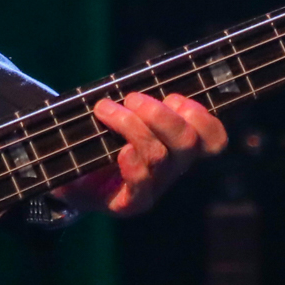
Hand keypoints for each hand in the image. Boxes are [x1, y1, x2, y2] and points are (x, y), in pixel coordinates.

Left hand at [62, 91, 227, 216]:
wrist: (71, 179)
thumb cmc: (101, 139)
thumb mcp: (125, 115)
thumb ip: (142, 101)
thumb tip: (148, 80)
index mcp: (179, 146)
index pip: (214, 140)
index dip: (203, 118)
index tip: (175, 99)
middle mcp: (173, 169)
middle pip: (187, 143)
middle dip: (160, 114)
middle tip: (132, 98)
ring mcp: (153, 188)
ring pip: (159, 156)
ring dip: (132, 125)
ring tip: (105, 109)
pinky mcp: (130, 204)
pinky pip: (141, 185)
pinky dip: (132, 164)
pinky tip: (120, 151)